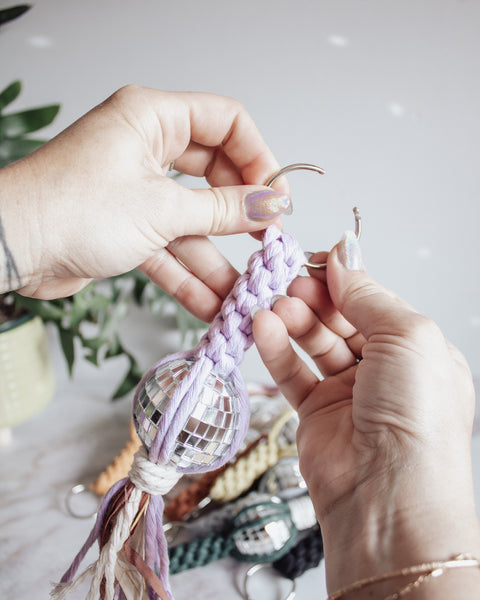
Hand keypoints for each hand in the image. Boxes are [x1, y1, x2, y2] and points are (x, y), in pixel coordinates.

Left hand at [0, 87, 289, 319]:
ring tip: (247, 289)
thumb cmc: (69, 209)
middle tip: (268, 243)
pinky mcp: (127, 226)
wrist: (11, 248)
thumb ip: (222, 210)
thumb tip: (270, 206)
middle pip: (214, 176)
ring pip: (192, 221)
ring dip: (217, 258)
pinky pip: (169, 247)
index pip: (226, 122)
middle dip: (241, 215)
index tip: (276, 197)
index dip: (259, 158)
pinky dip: (188, 275)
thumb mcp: (161, 209)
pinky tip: (213, 305)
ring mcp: (137, 190)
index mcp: (152, 118)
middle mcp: (146, 148)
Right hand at [253, 232, 479, 595]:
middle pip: (340, 319)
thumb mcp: (405, 334)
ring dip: (291, 320)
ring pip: (313, 343)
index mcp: (415, 350)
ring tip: (273, 303)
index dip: (342, 280)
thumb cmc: (416, 414)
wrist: (388, 494)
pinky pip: (292, 372)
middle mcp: (384, 371)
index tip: (313, 260)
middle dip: (313, 298)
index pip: (373, 302)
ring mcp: (349, 393)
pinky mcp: (316, 414)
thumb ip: (367, 293)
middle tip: (287, 281)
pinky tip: (262, 326)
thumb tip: (344, 253)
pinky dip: (275, 347)